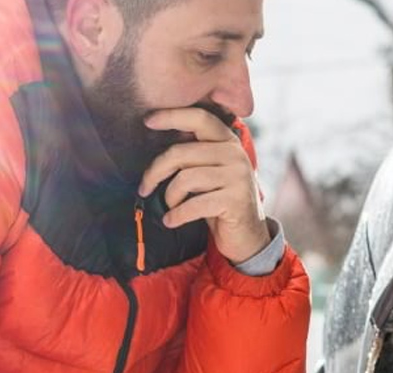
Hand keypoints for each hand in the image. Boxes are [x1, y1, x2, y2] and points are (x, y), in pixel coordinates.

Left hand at [139, 107, 269, 263]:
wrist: (247, 236)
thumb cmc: (219, 203)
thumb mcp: (210, 174)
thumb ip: (193, 157)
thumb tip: (158, 147)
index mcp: (228, 142)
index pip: (199, 118)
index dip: (172, 116)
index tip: (148, 121)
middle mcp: (235, 154)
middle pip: (181, 153)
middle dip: (156, 172)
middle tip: (145, 187)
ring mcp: (238, 176)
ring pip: (185, 179)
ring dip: (170, 197)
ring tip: (170, 208)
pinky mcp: (236, 200)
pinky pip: (194, 204)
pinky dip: (177, 215)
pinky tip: (171, 221)